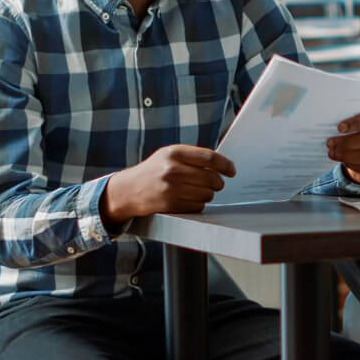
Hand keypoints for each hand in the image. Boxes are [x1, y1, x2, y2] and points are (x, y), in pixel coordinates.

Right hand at [101, 144, 235, 222]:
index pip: (210, 157)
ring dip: (208, 194)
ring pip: (207, 193)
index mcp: (174, 152)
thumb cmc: (153, 171)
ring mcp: (171, 188)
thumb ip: (192, 156)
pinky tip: (189, 199)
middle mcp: (172, 169)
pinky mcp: (170, 204)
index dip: (225, 165)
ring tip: (197, 191)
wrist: (128, 190)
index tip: (231, 170)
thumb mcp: (168, 155)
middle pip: (212, 177)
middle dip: (218, 182)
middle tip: (216, 183)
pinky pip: (198, 206)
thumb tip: (222, 164)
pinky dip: (198, 204)